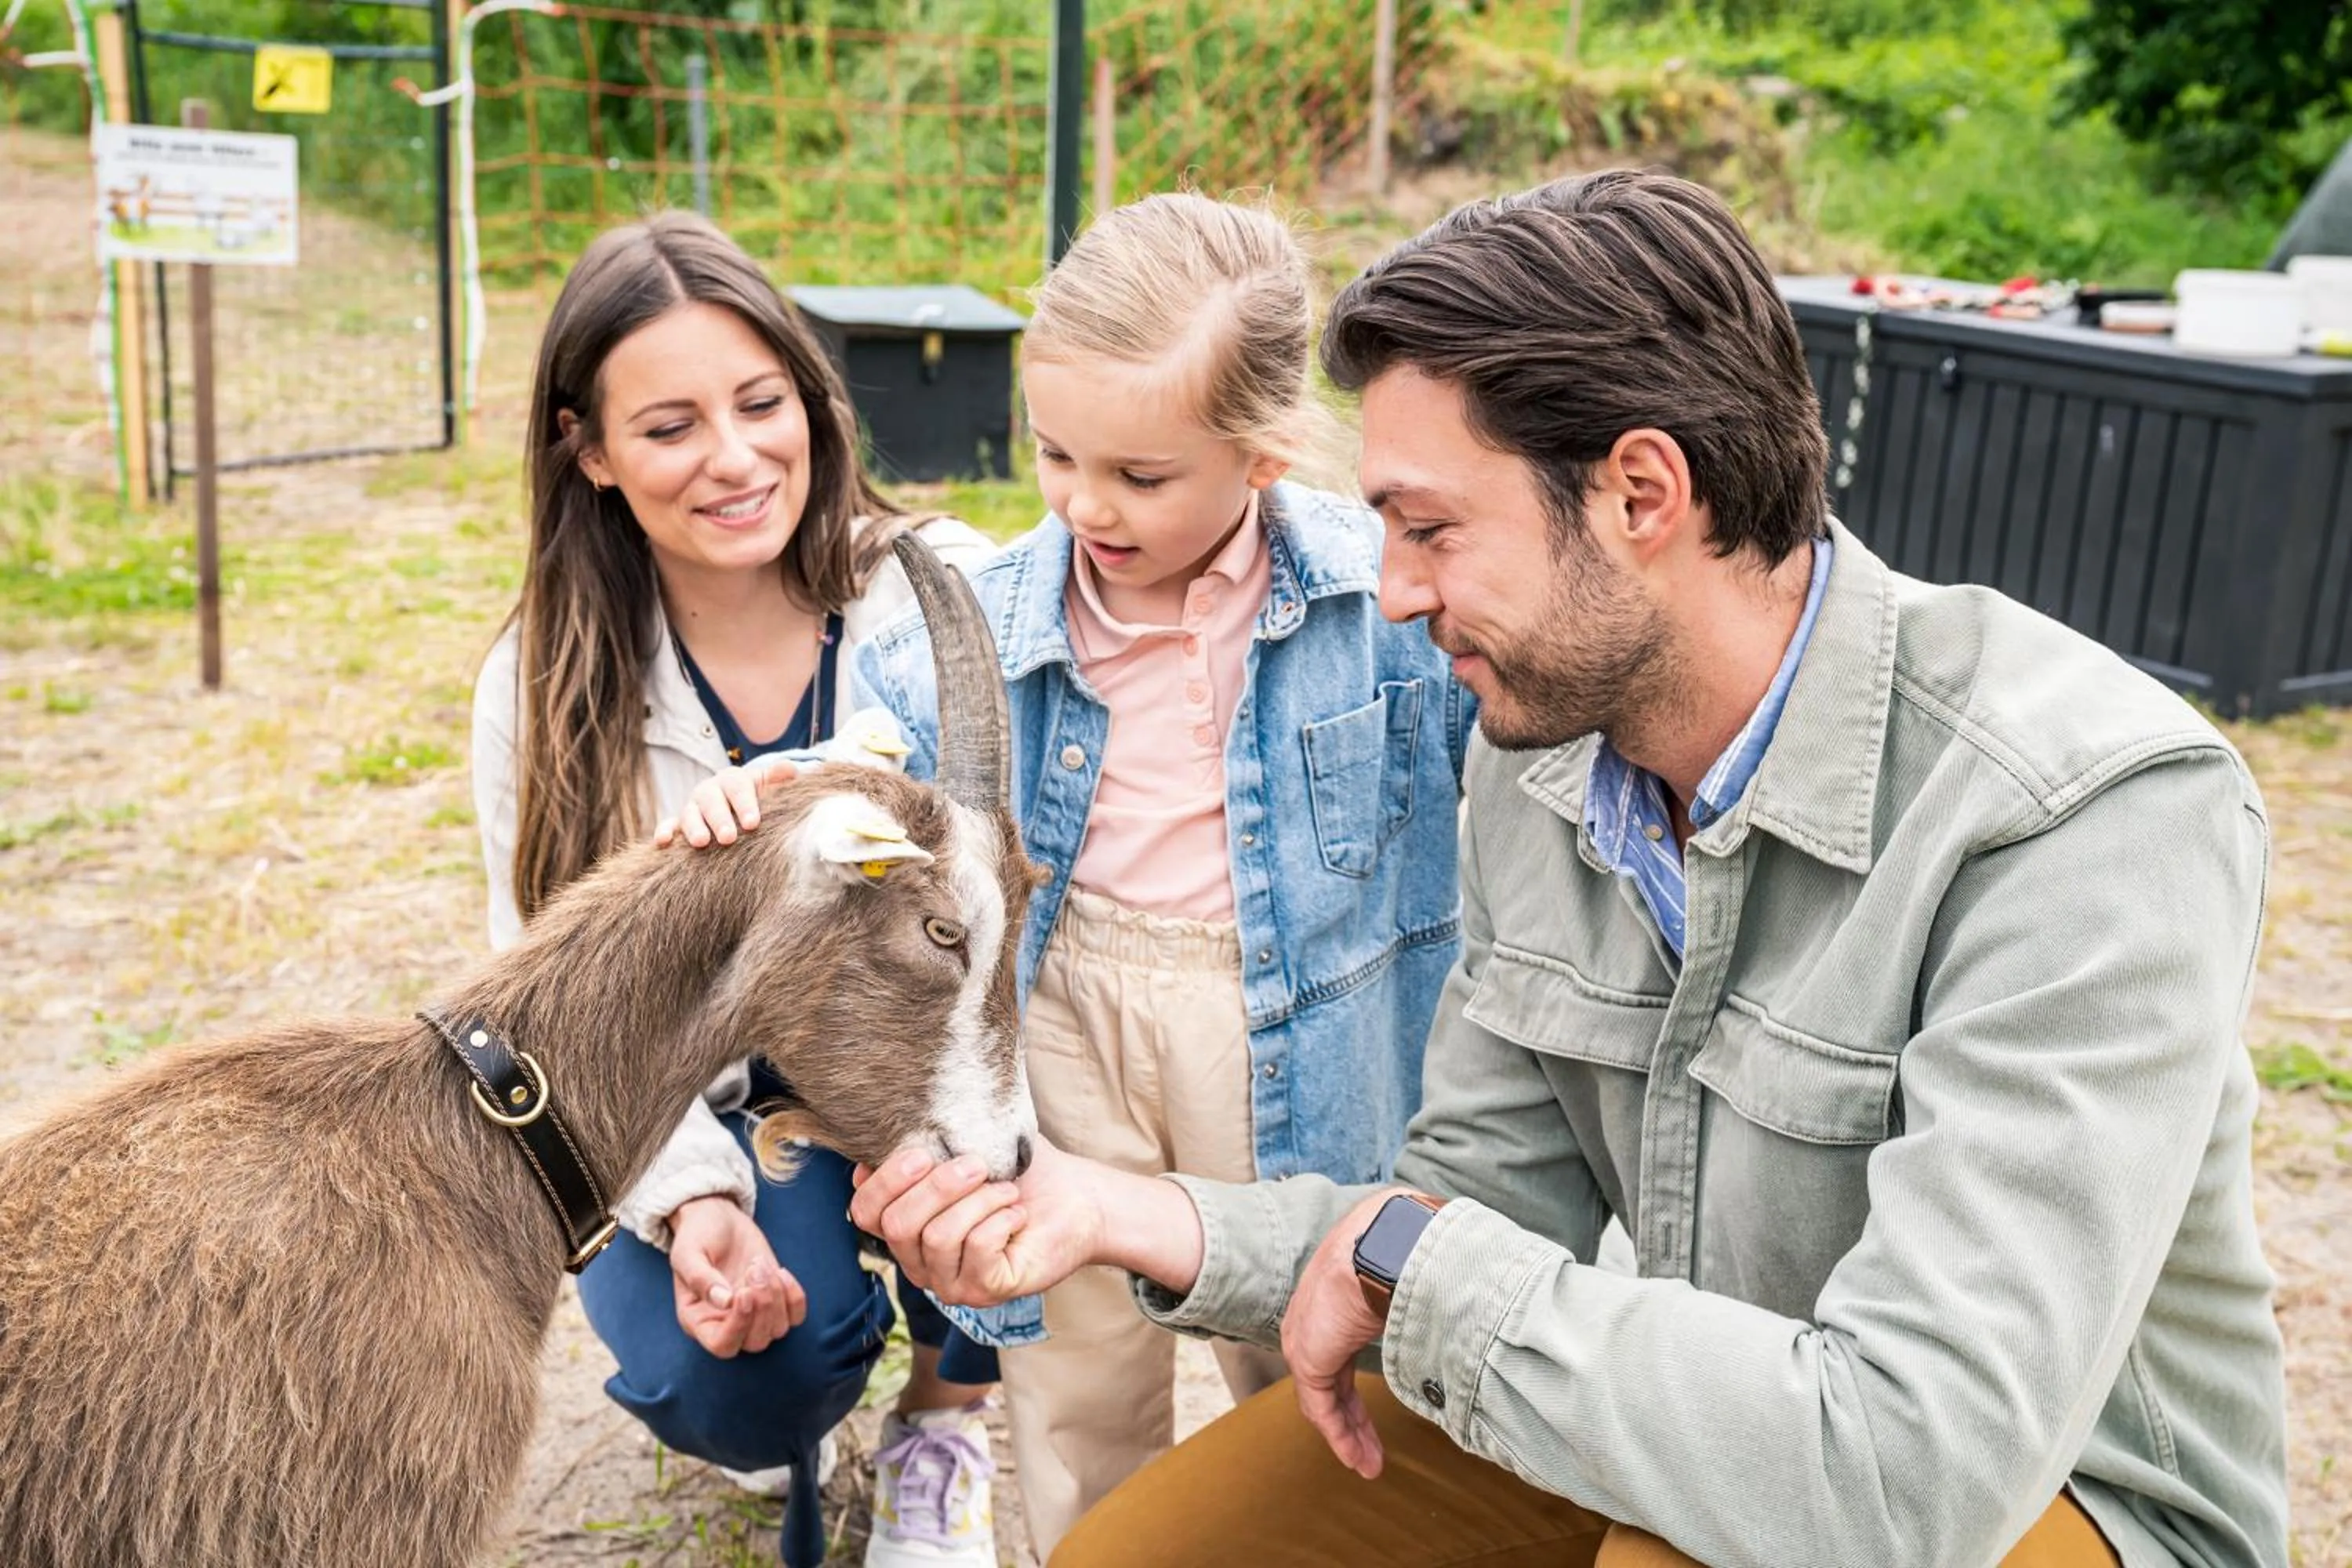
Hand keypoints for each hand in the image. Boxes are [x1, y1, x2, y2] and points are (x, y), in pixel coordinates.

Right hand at [654, 756, 805, 847]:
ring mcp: (693, 807)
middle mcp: (710, 790)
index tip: (753, 822)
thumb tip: (789, 770)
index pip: (738, 787)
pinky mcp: (679, 823)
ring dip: (693, 827)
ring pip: (689, 813)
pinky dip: (664, 831)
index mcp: (733, 780)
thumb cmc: (757, 800)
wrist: (738, 810)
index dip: (744, 803)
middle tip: (728, 838)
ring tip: (701, 842)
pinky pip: (669, 824)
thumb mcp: (768, 788)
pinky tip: (663, 842)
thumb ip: (777, 778)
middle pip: (711, 800)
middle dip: (719, 819)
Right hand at [667, 1195, 806, 1356]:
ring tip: (758, 1264)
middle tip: (753, 1268)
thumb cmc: (697, 1236)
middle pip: (755, 1341)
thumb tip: (725, 1302)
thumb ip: (701, 1279)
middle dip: (763, 1306)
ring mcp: (753, 1315)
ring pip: (778, 1329)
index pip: (722, 1345)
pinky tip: (780, 1272)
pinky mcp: (774, 1301)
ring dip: (777, 1296)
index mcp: (698, 1320)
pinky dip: (795, 1297)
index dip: (738, 1326)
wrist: (717, 1218)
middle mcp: (726, 1324)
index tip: (744, 1292)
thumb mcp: (688, 1253)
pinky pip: (795, 1316)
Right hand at [849, 1137, 1106, 1306]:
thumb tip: (884, 1136)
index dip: (884, 1181)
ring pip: (938, 1237)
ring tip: (1008, 1190)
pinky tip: (1018, 1214)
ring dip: (979, 1201)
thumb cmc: (1022, 1172)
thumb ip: (929, 1141)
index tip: (922, 1152)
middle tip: (977, 1165)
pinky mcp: (985, 1291)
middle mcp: (920, 1260)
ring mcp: (950, 1282)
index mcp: (907, 1226)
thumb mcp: (972, 1145)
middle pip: (898, 1225)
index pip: (865, 1212)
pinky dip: (1001, 1219)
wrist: (1077, 1198)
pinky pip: (977, 1250)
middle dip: (937, 1186)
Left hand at [1282, 1187, 1407, 1479]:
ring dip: (1350, 1434)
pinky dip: (1341, 1435)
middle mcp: (1316, 1313)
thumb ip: (1427, 1292)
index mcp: (1340, 1289)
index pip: (1344, 1344)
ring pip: (1326, 1397)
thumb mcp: (1419, 1271)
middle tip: (1372, 1449)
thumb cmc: (1414, 1246)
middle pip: (1333, 1376)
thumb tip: (1463, 1296)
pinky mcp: (1308, 1356)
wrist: (1392, 1243)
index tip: (1376, 1409)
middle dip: (1354, 1416)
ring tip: (1371, 1465)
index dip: (1360, 1376)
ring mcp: (1308, 1334)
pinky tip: (1359, 1460)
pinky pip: (1322, 1408)